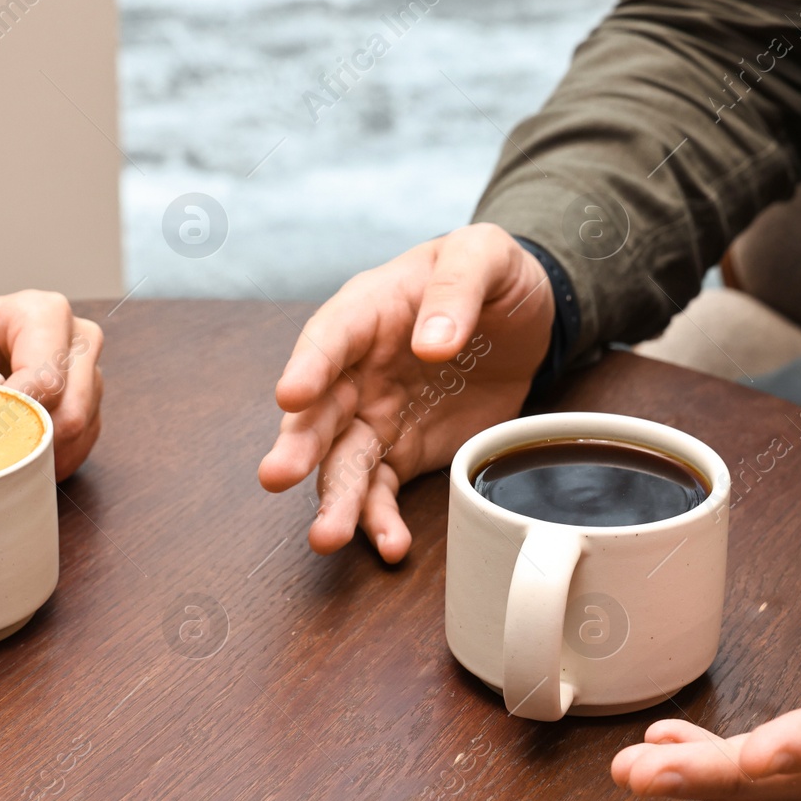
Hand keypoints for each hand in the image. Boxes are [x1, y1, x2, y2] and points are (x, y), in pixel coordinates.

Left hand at [0, 292, 104, 478]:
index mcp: (43, 313)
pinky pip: (81, 443)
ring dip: (40, 453)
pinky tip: (16, 456)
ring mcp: (88, 372)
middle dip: (29, 440)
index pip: (47, 378)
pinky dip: (51, 459)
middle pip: (72, 410)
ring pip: (79, 430)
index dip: (14, 415)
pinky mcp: (90, 403)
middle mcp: (78, 338)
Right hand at [258, 223, 554, 560]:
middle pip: (319, 411)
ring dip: (333, 500)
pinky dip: (381, 519)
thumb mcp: (482, 256)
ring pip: (341, 463)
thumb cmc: (489, 275)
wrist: (523, 317)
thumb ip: (457, 289)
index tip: (290, 395)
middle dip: (299, 445)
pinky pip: (382, 490)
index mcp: (366, 313)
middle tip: (277, 475)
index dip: (308, 366)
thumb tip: (432, 342)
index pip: (329, 338)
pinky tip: (390, 544)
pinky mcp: (402, 452)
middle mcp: (356, 370)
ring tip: (328, 536)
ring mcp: (375, 416)